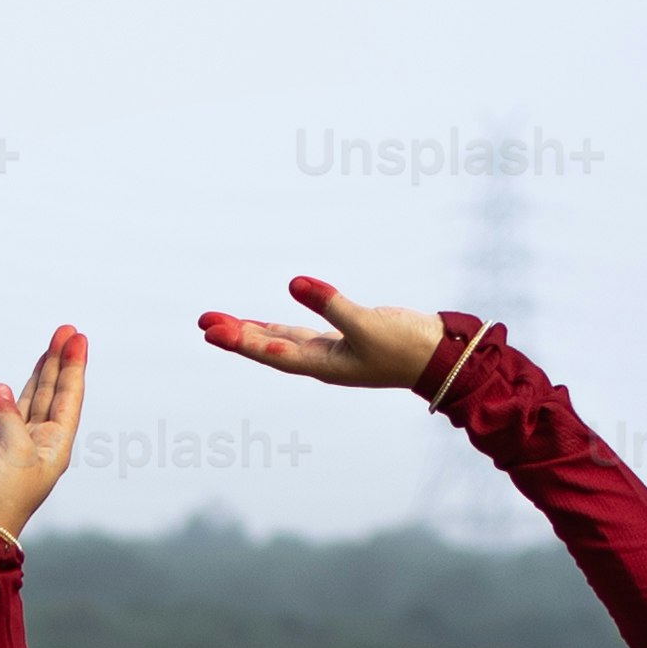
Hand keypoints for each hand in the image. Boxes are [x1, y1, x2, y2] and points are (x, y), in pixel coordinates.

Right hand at [0, 324, 84, 536]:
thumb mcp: (11, 454)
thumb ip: (9, 418)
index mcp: (55, 446)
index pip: (68, 397)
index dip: (73, 366)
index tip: (77, 338)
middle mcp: (40, 444)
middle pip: (54, 394)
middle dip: (60, 362)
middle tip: (66, 330)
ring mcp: (17, 446)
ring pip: (32, 402)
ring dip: (40, 374)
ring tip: (49, 346)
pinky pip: (7, 414)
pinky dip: (9, 397)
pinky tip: (8, 383)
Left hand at [198, 274, 447, 392]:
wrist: (442, 357)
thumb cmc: (408, 346)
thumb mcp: (368, 323)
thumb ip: (332, 303)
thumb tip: (295, 282)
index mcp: (323, 365)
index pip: (271, 351)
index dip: (240, 340)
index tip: (212, 330)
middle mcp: (321, 362)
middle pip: (268, 347)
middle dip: (236, 335)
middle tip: (204, 323)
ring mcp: (331, 353)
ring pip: (281, 340)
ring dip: (252, 331)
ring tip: (222, 324)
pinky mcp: (344, 341)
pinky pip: (300, 334)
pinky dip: (278, 327)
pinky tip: (265, 324)